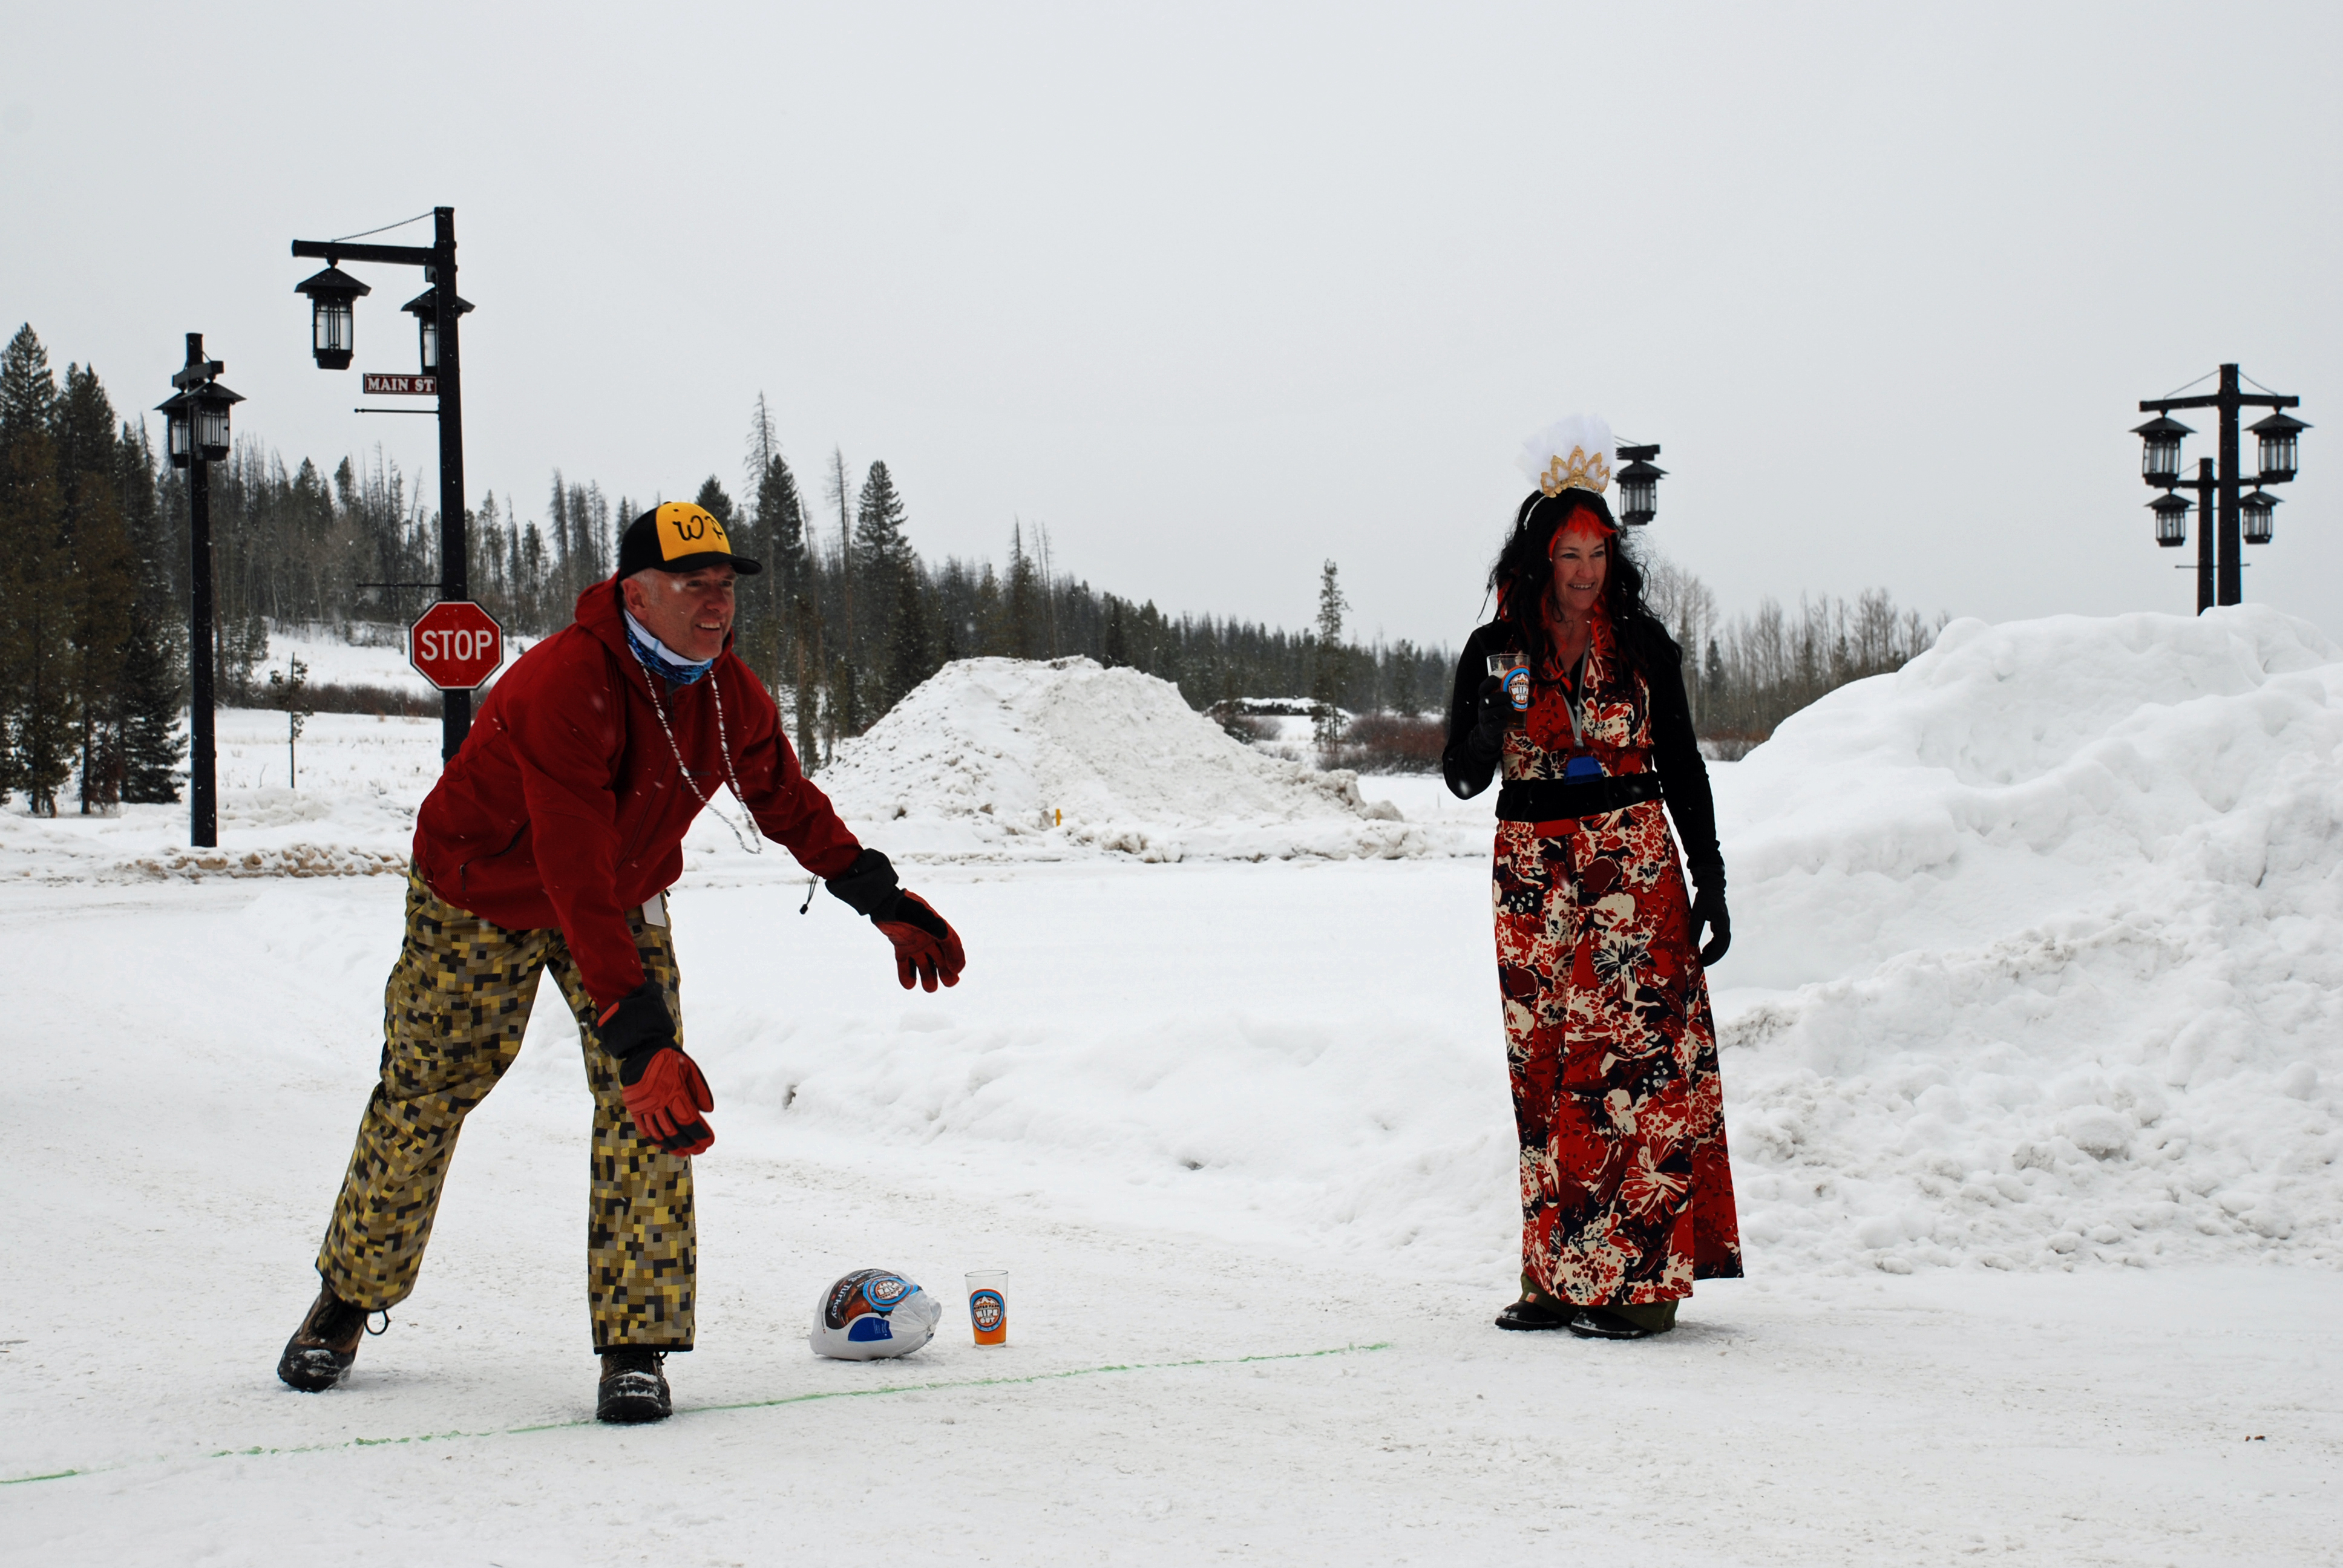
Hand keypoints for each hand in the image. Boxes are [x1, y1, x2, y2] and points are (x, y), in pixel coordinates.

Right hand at [596, 982, 713, 1154]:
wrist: (641, 1049)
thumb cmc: (670, 1058)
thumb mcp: (689, 1068)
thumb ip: (699, 1090)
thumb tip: (707, 1112)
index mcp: (672, 1090)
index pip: (688, 1119)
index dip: (699, 1133)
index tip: (709, 1141)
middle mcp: (657, 1100)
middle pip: (674, 1130)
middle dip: (689, 1143)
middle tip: (700, 1150)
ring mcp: (644, 1105)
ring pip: (659, 1132)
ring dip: (673, 1145)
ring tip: (685, 1152)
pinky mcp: (635, 1107)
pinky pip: (645, 1128)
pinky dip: (656, 1139)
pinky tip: (665, 1146)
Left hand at [877, 890, 964, 991]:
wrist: (882, 903)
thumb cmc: (903, 906)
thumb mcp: (920, 914)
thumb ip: (933, 925)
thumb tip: (947, 937)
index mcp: (938, 928)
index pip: (952, 945)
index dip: (957, 959)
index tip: (955, 970)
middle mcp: (929, 938)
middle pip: (942, 960)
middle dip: (947, 973)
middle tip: (948, 982)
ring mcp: (916, 945)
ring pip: (926, 966)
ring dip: (929, 978)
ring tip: (929, 987)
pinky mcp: (902, 949)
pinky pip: (906, 966)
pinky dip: (907, 976)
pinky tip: (909, 984)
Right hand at [1469, 675, 1515, 761]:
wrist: (1490, 733)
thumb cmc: (1500, 715)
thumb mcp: (1506, 705)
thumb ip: (1519, 701)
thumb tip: (1532, 699)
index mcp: (1486, 698)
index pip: (1483, 688)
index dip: (1490, 682)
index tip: (1499, 680)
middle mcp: (1482, 708)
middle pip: (1485, 700)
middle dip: (1498, 697)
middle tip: (1509, 697)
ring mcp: (1484, 719)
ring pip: (1488, 713)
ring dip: (1500, 709)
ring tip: (1511, 708)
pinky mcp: (1488, 730)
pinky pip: (1492, 726)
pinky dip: (1500, 723)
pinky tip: (1506, 722)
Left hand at [1690, 880, 1729, 967]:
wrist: (1711, 886)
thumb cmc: (1703, 898)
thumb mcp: (1696, 912)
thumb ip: (1695, 927)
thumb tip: (1692, 944)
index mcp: (1721, 922)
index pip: (1721, 942)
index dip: (1714, 953)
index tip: (1705, 961)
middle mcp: (1725, 924)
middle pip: (1724, 945)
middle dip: (1714, 956)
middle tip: (1703, 963)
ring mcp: (1724, 924)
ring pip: (1723, 943)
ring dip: (1714, 952)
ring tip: (1703, 959)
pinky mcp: (1721, 924)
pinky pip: (1719, 938)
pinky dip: (1713, 946)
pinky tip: (1704, 950)